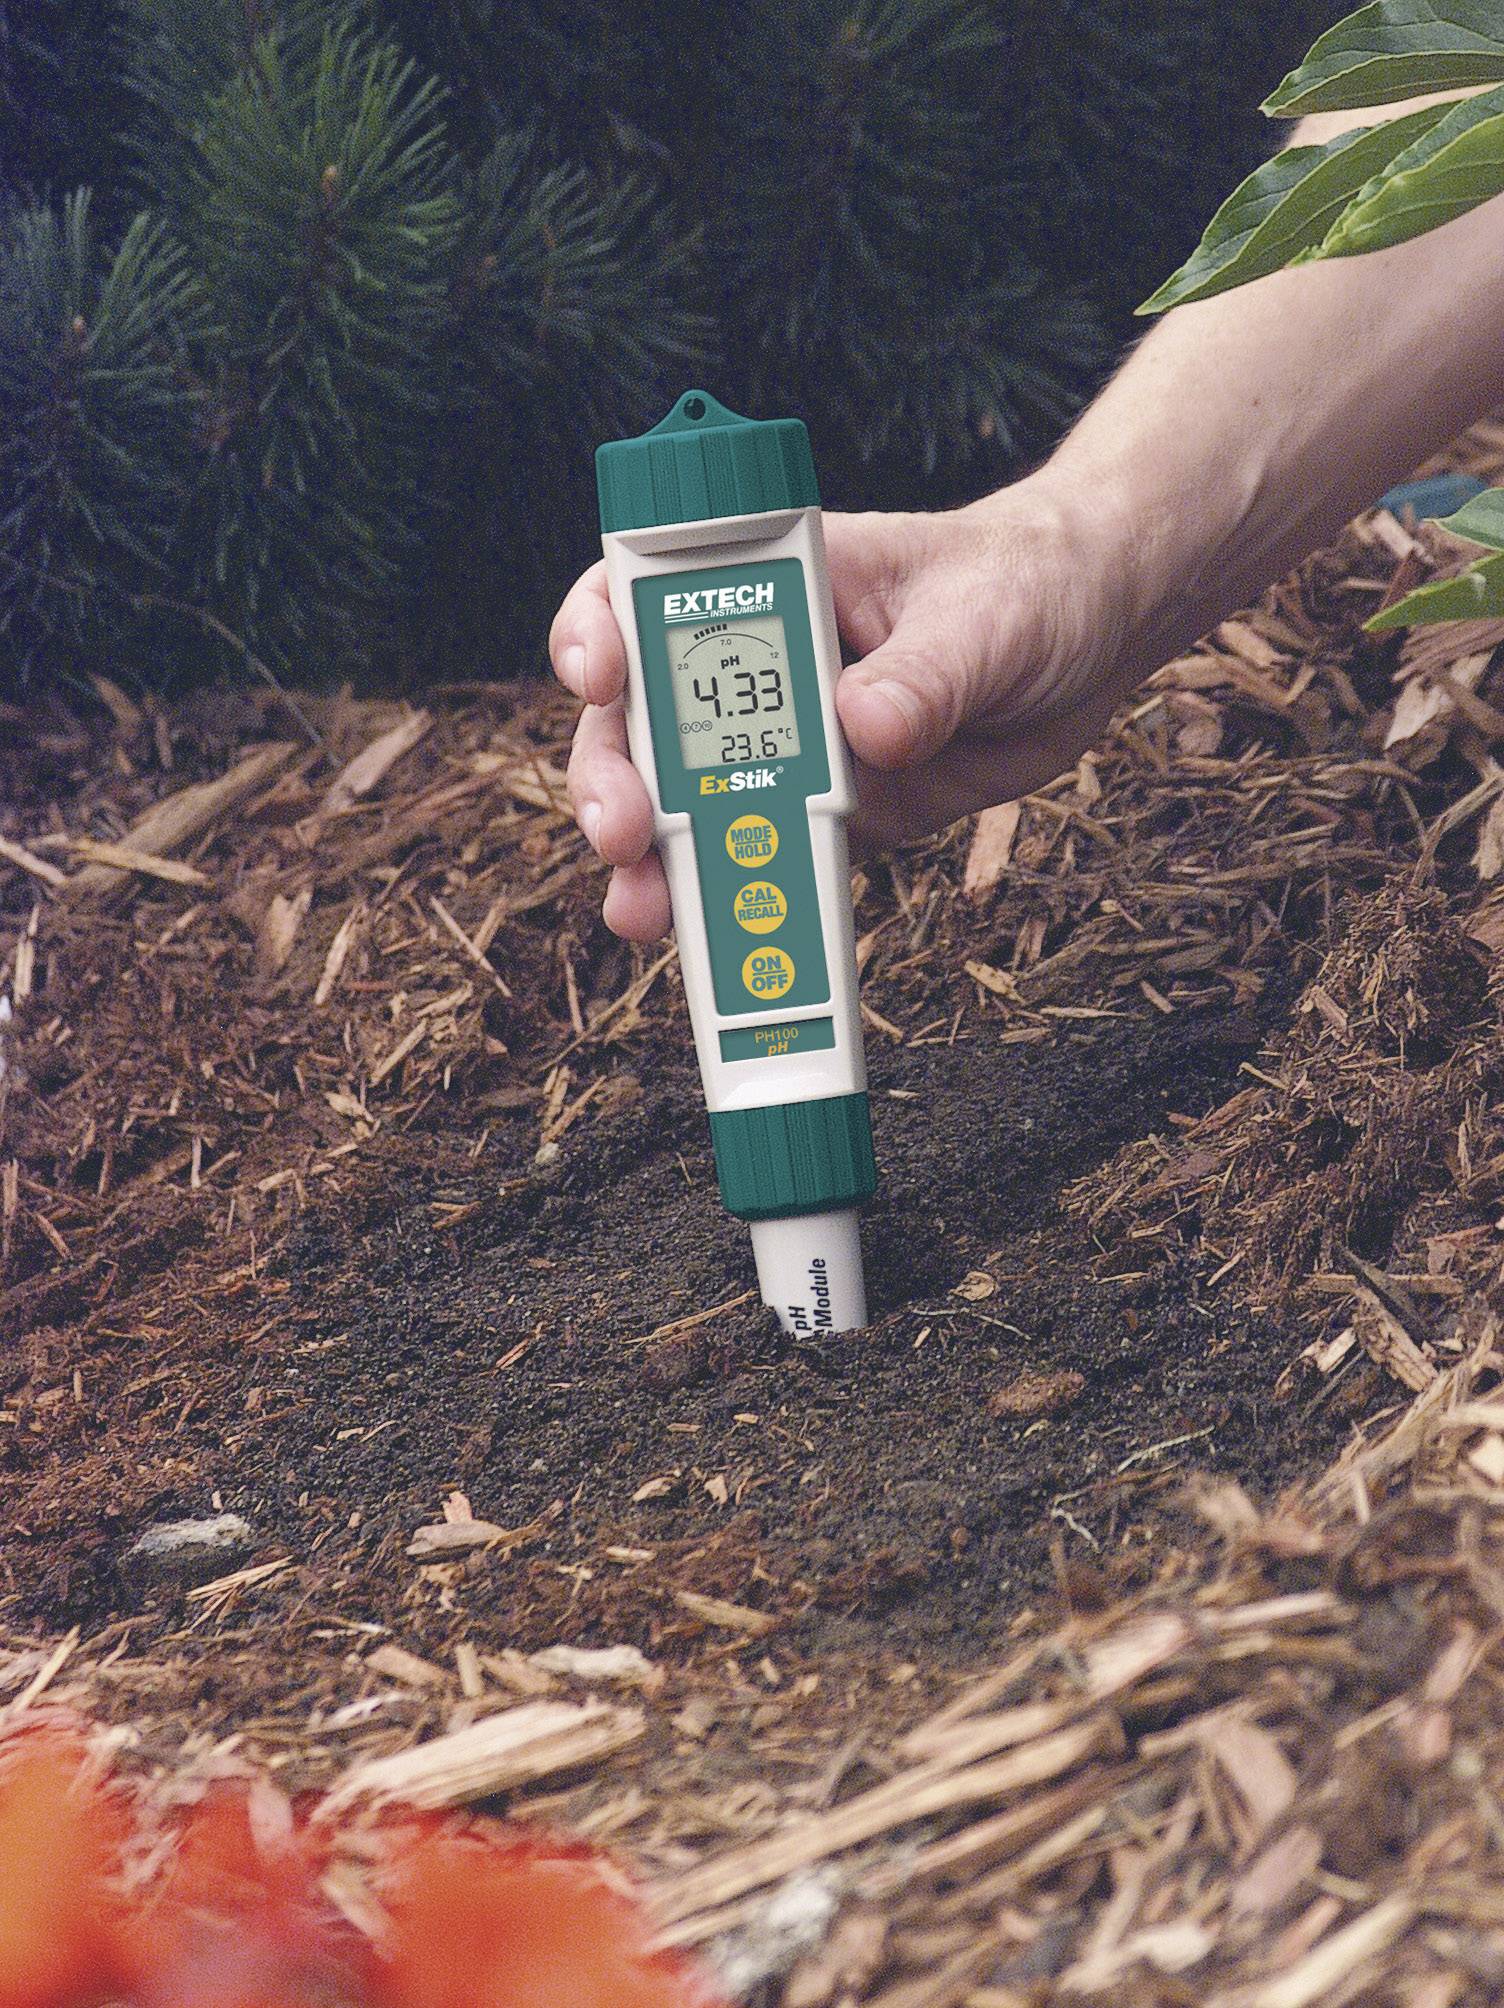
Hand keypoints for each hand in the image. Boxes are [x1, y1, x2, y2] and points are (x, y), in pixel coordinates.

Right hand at [550, 478, 1144, 939]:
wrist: (1098, 640)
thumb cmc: (1031, 583)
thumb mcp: (986, 617)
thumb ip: (924, 674)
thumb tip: (863, 730)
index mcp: (777, 582)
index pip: (649, 593)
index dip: (600, 631)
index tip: (601, 676)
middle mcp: (761, 665)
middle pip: (645, 720)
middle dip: (616, 778)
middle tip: (626, 832)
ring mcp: (792, 745)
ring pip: (691, 806)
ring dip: (657, 863)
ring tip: (644, 913)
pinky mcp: (833, 812)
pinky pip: (769, 864)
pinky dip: (741, 910)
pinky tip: (723, 954)